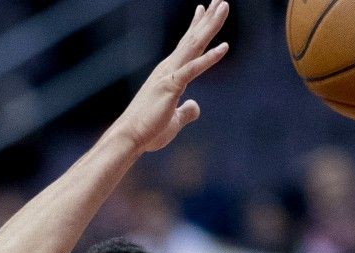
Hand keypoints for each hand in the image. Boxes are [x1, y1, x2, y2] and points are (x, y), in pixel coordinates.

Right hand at [114, 0, 229, 152]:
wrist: (130, 137)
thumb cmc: (148, 130)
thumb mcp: (174, 120)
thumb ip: (187, 112)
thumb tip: (196, 106)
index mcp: (169, 74)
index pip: (186, 46)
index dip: (197, 27)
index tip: (204, 9)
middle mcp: (168, 68)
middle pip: (193, 39)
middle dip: (208, 19)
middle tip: (222, 1)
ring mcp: (169, 75)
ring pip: (194, 45)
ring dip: (210, 25)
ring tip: (223, 7)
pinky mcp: (171, 86)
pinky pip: (194, 69)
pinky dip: (209, 58)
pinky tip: (224, 47)